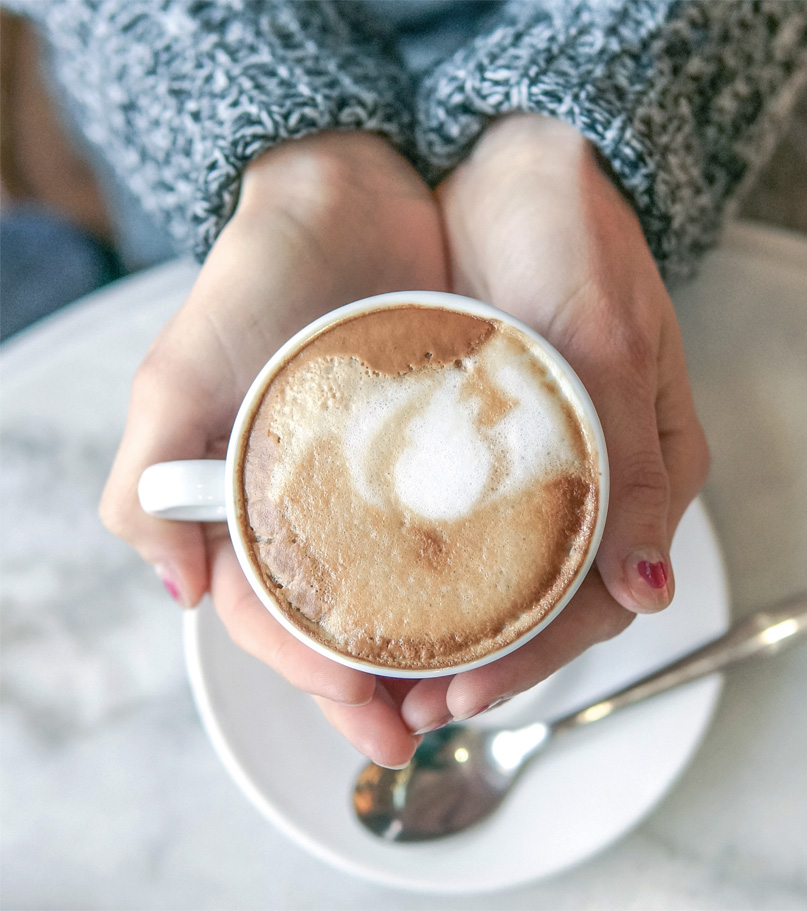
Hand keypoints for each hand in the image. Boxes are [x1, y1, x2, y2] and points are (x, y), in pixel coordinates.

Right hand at [100, 132, 447, 766]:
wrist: (347, 195)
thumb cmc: (257, 280)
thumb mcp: (179, 378)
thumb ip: (149, 487)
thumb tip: (180, 595)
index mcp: (252, 507)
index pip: (279, 620)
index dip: (317, 679)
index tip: (367, 716)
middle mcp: (319, 504)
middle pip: (347, 620)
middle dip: (380, 682)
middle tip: (424, 723)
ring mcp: (382, 477)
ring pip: (407, 586)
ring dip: (435, 644)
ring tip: (472, 683)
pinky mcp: (439, 442)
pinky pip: (461, 523)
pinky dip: (479, 571)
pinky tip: (505, 598)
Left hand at [399, 114, 709, 733]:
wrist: (512, 164)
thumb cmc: (570, 236)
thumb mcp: (608, 341)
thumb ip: (632, 466)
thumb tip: (650, 592)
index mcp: (640, 469)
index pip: (592, 598)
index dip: (529, 656)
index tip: (460, 694)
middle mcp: (589, 477)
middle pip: (539, 600)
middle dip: (476, 658)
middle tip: (404, 704)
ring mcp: (534, 461)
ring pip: (496, 571)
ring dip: (441, 622)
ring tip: (381, 667)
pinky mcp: (481, 437)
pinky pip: (458, 520)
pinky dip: (423, 561)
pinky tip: (379, 586)